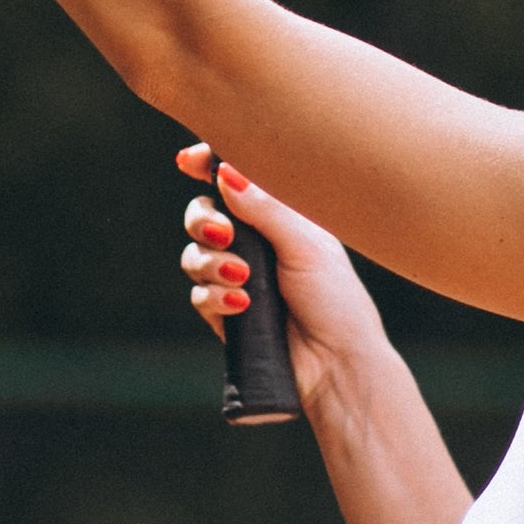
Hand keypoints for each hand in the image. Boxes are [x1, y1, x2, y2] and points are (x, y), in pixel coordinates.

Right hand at [177, 144, 390, 414]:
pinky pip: (199, 294)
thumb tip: (226, 172)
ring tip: (242, 277)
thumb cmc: (335, 298)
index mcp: (280, 215)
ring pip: (195, 255)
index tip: (188, 160)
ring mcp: (237, 276)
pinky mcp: (224, 312)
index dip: (208, 164)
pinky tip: (242, 305)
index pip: (236, 181)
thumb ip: (265, 208)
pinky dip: (215, 297)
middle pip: (203, 214)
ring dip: (211, 263)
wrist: (335, 363)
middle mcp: (255, 241)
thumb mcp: (305, 245)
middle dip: (203, 220)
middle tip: (223, 233)